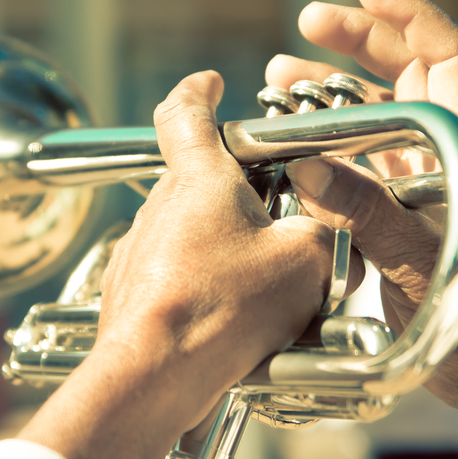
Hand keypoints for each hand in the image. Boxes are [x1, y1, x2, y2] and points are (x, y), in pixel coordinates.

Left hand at [18, 71, 361, 458]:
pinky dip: (204, 283)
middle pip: (200, 180)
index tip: (210, 83)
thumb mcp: (304, 263)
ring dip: (225, 245)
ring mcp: (142, 248)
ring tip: (262, 286)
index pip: (185, 111)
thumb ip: (323, 232)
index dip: (199, 91)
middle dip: (239, 194)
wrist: (155, 375)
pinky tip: (232, 319)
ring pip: (191, 231)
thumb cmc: (220, 311)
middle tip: (277, 219)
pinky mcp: (134, 289)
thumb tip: (323, 237)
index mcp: (198, 178)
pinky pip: (177, 272)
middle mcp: (161, 205)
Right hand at [270, 0, 457, 458]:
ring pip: (378, 110)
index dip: (411, 12)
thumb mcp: (422, 260)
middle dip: (357, 40)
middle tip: (305, 24)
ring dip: (332, 89)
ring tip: (280, 78)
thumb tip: (307, 170)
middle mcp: (448, 149)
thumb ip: (367, 213)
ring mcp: (424, 175)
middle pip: (408, 68)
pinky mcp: (403, 204)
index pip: (449, 53)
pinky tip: (292, 140)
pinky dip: (326, 139)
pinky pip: (361, 154)